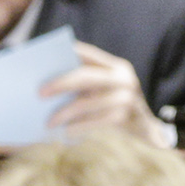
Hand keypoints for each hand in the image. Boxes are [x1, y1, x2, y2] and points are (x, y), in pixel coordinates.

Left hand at [42, 42, 166, 145]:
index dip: (65, 54)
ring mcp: (129, 97)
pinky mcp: (130, 117)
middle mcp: (124, 78)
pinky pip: (97, 121)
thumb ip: (83, 83)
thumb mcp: (101, 90)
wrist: (145, 128)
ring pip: (89, 102)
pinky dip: (79, 127)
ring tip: (48, 122)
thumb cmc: (112, 107)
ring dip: (65, 112)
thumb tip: (43, 83)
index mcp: (115, 66)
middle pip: (87, 76)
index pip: (87, 53)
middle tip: (39, 93)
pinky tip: (66, 132)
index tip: (41, 57)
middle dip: (61, 83)